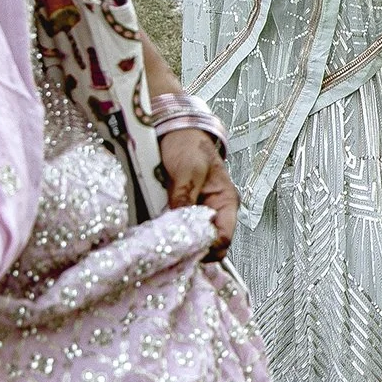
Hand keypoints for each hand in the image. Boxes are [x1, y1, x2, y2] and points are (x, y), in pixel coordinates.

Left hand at [159, 127, 237, 261]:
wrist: (172, 131)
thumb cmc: (189, 144)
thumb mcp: (189, 169)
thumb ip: (185, 196)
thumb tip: (180, 222)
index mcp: (225, 201)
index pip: (224, 237)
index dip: (208, 247)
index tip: (188, 249)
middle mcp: (212, 211)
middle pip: (207, 244)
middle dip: (191, 249)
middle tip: (171, 250)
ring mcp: (194, 213)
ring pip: (189, 240)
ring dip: (176, 242)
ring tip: (161, 242)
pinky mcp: (177, 212)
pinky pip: (173, 230)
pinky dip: (166, 234)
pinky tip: (156, 234)